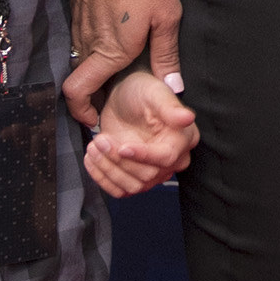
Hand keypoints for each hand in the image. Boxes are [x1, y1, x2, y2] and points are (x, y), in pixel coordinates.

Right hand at [65, 0, 183, 130]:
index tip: (97, 119)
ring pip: (80, 60)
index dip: (83, 112)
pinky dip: (93, 49)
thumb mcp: (166, 15)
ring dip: (94, 71)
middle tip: (113, 100)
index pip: (77, 93)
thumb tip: (173, 88)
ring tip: (118, 71)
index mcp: (109, 52)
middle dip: (93, 96)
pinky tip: (114, 37)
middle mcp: (87, 43)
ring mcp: (79, 25)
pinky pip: (81, 39)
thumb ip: (167, 54)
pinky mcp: (77, 9)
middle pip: (80, 81)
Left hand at [86, 65, 198, 198]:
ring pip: (133, 186)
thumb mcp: (153, 92)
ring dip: (108, 169)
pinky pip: (120, 190)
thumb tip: (187, 118)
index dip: (143, 156)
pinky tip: (92, 159)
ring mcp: (153, 171)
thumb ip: (169, 106)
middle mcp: (172, 159)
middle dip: (119, 160)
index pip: (166, 157)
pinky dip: (102, 179)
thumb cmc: (140, 90)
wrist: (122, 98)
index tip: (123, 147)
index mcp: (183, 138)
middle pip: (148, 175)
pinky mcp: (134, 176)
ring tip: (94, 146)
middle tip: (101, 140)